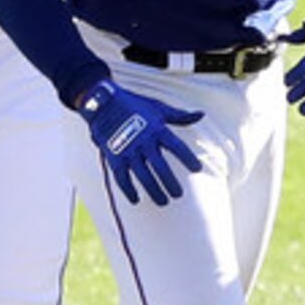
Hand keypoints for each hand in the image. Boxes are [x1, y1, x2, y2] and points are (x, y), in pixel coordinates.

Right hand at [77, 74, 203, 205]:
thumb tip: (201, 114)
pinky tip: (136, 199)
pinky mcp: (114, 157)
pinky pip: (122, 178)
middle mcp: (143, 141)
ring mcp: (128, 150)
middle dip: (170, 182)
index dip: (188, 159)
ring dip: (154, 191)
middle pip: (160, 167)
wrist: (103, 103)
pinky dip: (128, 190)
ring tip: (163, 201)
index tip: (197, 169)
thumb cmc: (134, 105)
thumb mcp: (158, 108)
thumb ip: (180, 116)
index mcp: (156, 129)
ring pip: (143, 176)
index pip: (177, 147)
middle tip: (178, 194)